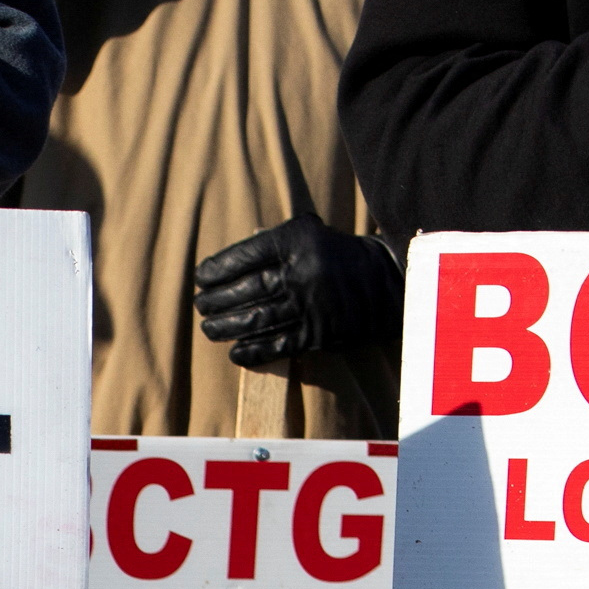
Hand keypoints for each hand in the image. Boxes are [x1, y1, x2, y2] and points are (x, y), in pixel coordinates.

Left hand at [191, 215, 403, 367]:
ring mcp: (311, 304)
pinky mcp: (319, 332)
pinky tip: (236, 353)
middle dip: (216, 301)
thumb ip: (271, 245)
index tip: (201, 278)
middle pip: (246, 290)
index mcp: (297, 241)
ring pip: (256, 319)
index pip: (244, 256)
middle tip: (201, 306)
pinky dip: (253, 351)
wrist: (386, 280)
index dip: (216, 270)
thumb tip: (223, 267)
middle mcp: (302, 271)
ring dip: (225, 327)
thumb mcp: (308, 234)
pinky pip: (278, 345)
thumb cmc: (335, 255)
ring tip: (209, 329)